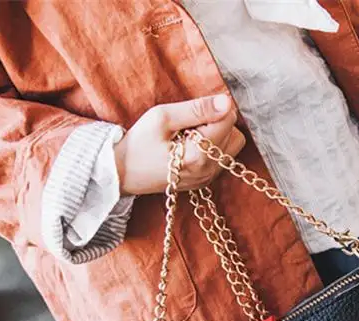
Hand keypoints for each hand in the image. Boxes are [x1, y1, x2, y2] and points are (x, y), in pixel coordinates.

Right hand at [114, 94, 244, 195]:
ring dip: (217, 136)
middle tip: (191, 123)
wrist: (122, 173)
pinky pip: (221, 159)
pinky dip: (211, 149)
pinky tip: (190, 146)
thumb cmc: (138, 144)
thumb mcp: (162, 117)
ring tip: (190, 135)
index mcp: (198, 154)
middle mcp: (208, 170)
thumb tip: (226, 101)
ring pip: (231, 148)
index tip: (193, 111)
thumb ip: (196, 109)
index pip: (229, 120)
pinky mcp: (204, 181)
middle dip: (219, 122)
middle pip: (235, 135)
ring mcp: (208, 178)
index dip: (214, 108)